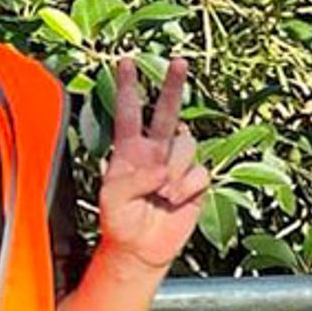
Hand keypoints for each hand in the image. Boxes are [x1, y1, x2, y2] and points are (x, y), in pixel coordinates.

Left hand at [94, 53, 213, 274]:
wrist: (141, 249)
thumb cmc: (120, 222)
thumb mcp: (111, 198)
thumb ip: (133, 178)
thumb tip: (163, 170)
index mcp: (129, 150)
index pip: (129, 111)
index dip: (128, 86)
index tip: (126, 61)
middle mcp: (155, 151)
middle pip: (167, 111)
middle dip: (173, 86)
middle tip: (179, 62)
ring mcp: (177, 166)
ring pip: (187, 145)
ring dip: (176, 169)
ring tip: (162, 194)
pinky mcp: (196, 183)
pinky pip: (200, 173)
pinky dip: (187, 188)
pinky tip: (175, 201)